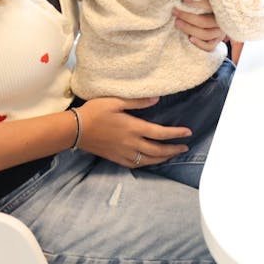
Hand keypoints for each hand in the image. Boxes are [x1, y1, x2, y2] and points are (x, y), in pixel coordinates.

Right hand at [73, 97, 190, 167]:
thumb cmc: (94, 112)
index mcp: (133, 128)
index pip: (160, 133)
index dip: (176, 134)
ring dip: (163, 158)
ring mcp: (124, 153)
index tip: (188, 133)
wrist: (75, 129)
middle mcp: (131, 143)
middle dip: (174, 149)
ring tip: (172, 155)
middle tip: (185, 147)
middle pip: (158, 150)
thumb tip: (157, 99)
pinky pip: (136, 165)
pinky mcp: (116, 158)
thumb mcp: (116, 101)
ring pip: (149, 160)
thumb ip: (138, 101)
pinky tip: (151, 161)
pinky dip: (147, 163)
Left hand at [174, 0, 225, 51]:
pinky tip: (190, 38)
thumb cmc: (208, 5)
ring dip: (189, 29)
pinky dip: (199, 44)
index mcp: (221, 8)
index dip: (197, 3)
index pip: (210, 5)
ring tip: (177, 23)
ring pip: (205, 34)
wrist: (217, 18)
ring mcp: (220, 32)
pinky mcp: (216, 41)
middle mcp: (222, 21)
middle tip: (174, 11)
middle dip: (187, 17)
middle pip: (204, 22)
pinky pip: (209, 46)